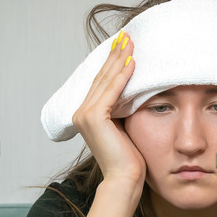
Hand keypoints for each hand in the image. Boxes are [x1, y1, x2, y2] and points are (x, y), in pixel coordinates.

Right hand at [72, 32, 145, 188]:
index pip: (101, 83)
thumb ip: (124, 109)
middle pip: (102, 77)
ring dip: (119, 59)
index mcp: (87, 115)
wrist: (124, 180)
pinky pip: (111, 91)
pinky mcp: (95, 118)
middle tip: (127, 36)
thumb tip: (135, 91)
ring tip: (131, 42)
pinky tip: (132, 62)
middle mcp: (81, 113)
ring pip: (106, 81)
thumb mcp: (126, 127)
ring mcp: (85, 115)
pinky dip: (122, 76)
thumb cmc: (129, 160)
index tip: (123, 46)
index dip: (112, 63)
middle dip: (115, 55)